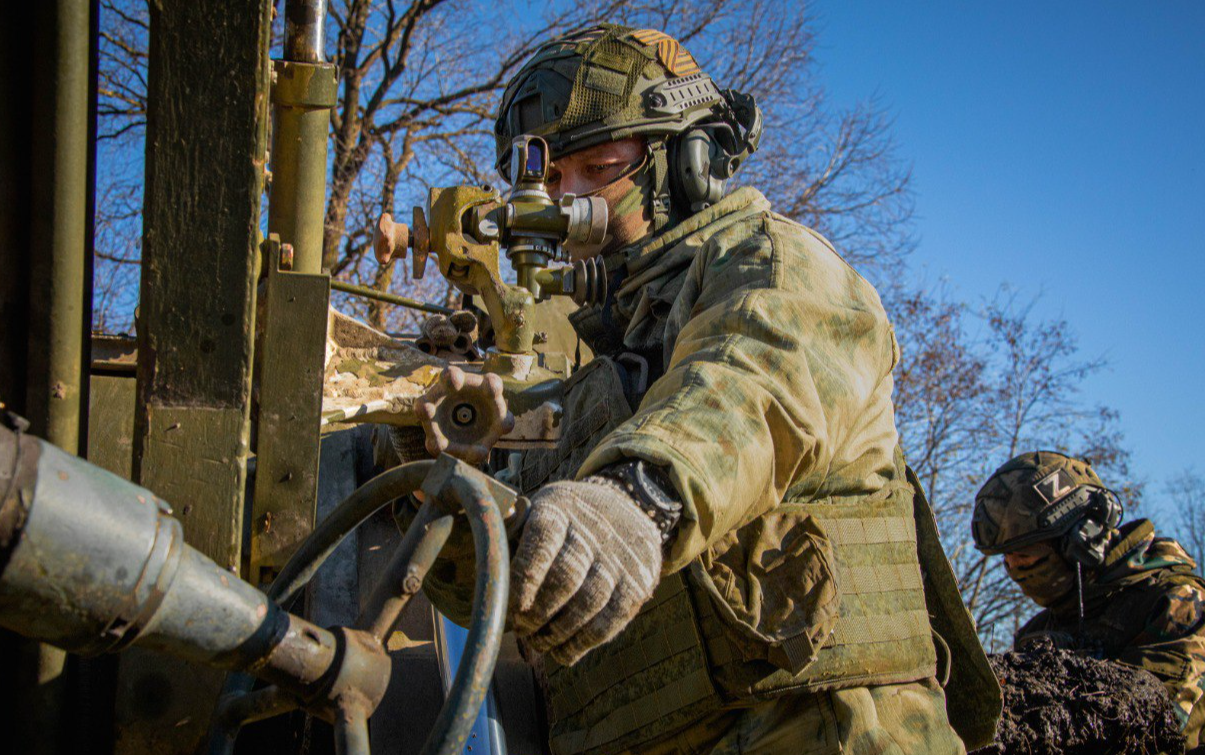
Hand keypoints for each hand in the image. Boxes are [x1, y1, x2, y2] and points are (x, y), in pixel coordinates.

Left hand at [510, 478, 661, 664]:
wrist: (631, 508)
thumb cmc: (567, 519)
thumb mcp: (541, 509)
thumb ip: (514, 539)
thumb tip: (488, 581)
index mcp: (561, 508)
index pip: (542, 541)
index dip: (524, 578)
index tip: (510, 606)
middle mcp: (594, 531)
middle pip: (565, 578)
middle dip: (537, 612)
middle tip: (521, 627)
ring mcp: (620, 558)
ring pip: (587, 604)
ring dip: (556, 633)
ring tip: (537, 642)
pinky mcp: (638, 584)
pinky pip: (608, 622)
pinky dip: (581, 644)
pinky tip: (562, 652)